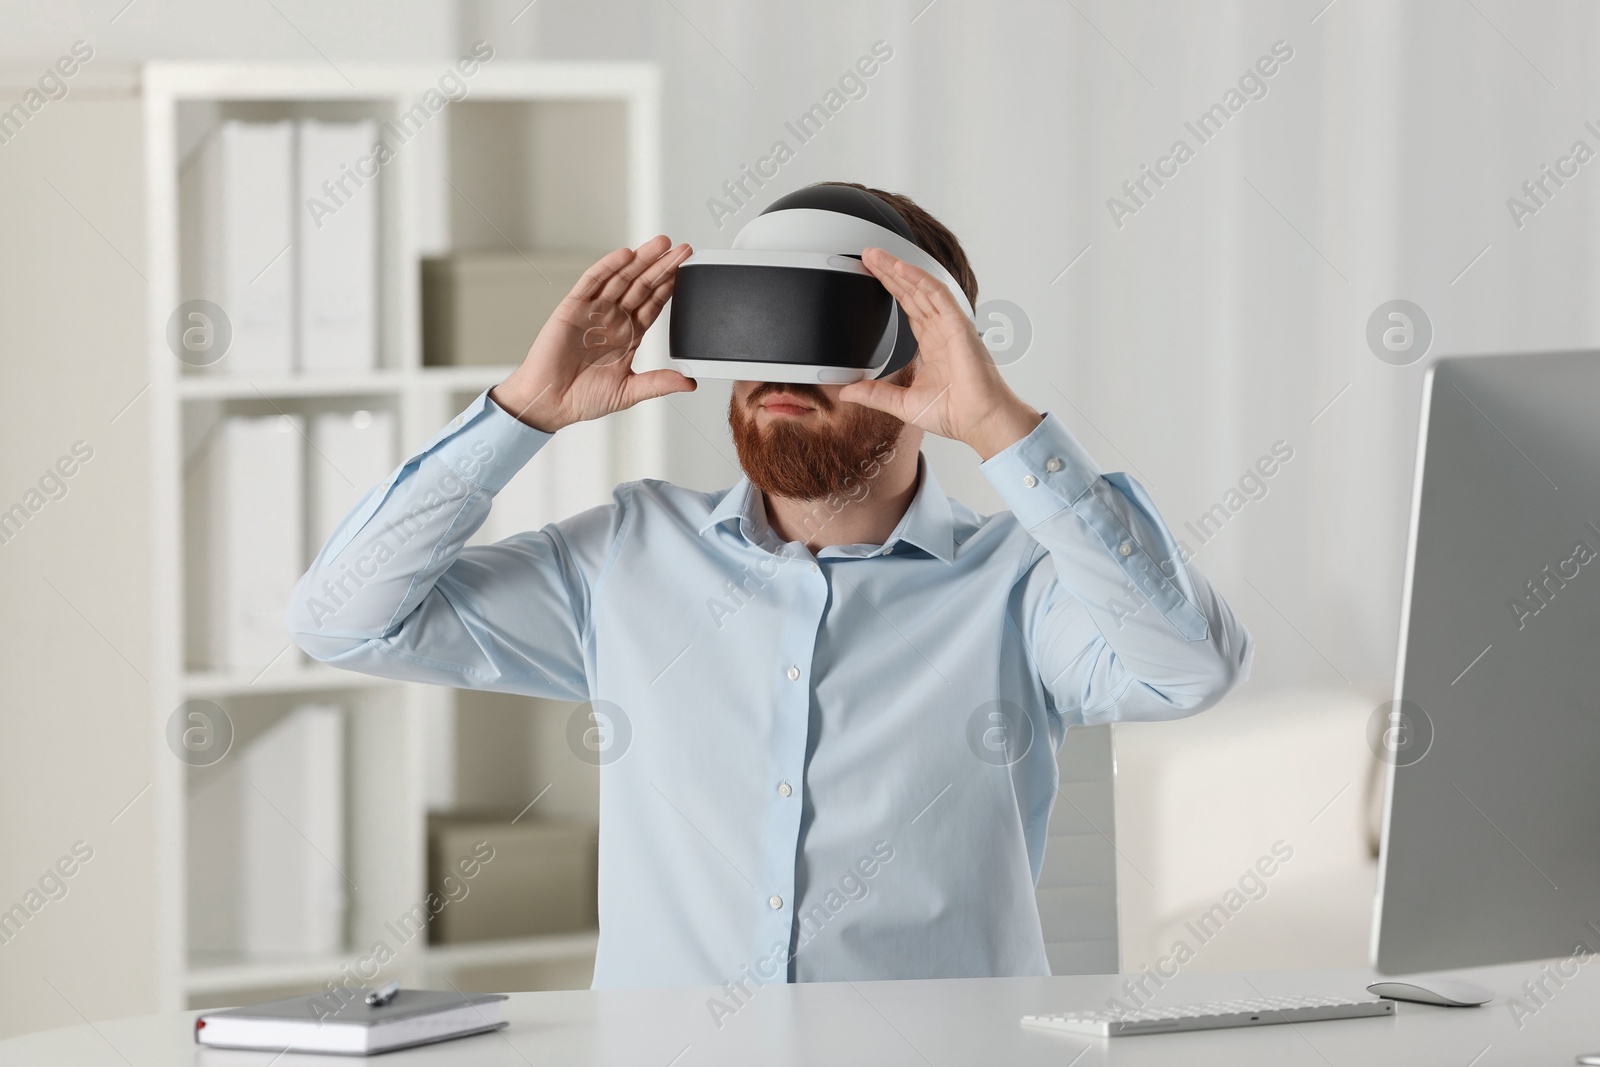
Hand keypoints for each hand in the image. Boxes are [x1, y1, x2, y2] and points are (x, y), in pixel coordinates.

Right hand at [490, 236, 695, 431]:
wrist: (549, 403)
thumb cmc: (582, 398)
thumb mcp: (629, 391)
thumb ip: (659, 383)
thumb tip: (689, 383)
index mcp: (628, 336)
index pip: (653, 304)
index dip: (670, 287)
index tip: (688, 271)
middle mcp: (612, 319)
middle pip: (643, 286)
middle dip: (663, 267)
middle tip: (683, 250)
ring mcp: (593, 311)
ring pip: (621, 278)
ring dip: (641, 260)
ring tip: (661, 244)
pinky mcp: (573, 308)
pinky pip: (592, 282)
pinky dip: (608, 267)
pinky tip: (625, 255)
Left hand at [839, 248, 1041, 460]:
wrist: (980, 422)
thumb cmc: (955, 414)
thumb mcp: (902, 404)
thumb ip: (875, 394)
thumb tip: (846, 392)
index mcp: (932, 345)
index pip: (908, 308)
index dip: (890, 290)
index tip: (871, 275)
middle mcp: (941, 331)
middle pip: (912, 293)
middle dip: (890, 273)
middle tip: (868, 255)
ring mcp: (951, 326)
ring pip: (922, 288)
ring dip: (900, 270)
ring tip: (877, 255)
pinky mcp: (959, 326)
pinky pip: (938, 296)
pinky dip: (920, 280)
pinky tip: (902, 269)